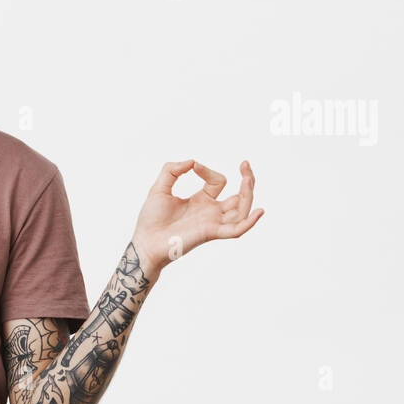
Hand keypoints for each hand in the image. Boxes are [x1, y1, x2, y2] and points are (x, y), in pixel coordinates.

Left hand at [131, 159, 264, 276]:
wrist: (145, 241)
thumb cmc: (151, 220)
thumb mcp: (159, 188)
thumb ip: (172, 170)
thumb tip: (192, 161)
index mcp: (201, 201)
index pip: (217, 181)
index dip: (207, 170)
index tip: (193, 167)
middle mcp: (211, 212)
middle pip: (239, 197)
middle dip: (247, 179)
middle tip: (245, 164)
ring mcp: (213, 223)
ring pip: (241, 210)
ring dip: (248, 194)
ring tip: (248, 178)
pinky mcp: (210, 233)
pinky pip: (236, 230)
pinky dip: (249, 223)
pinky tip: (259, 212)